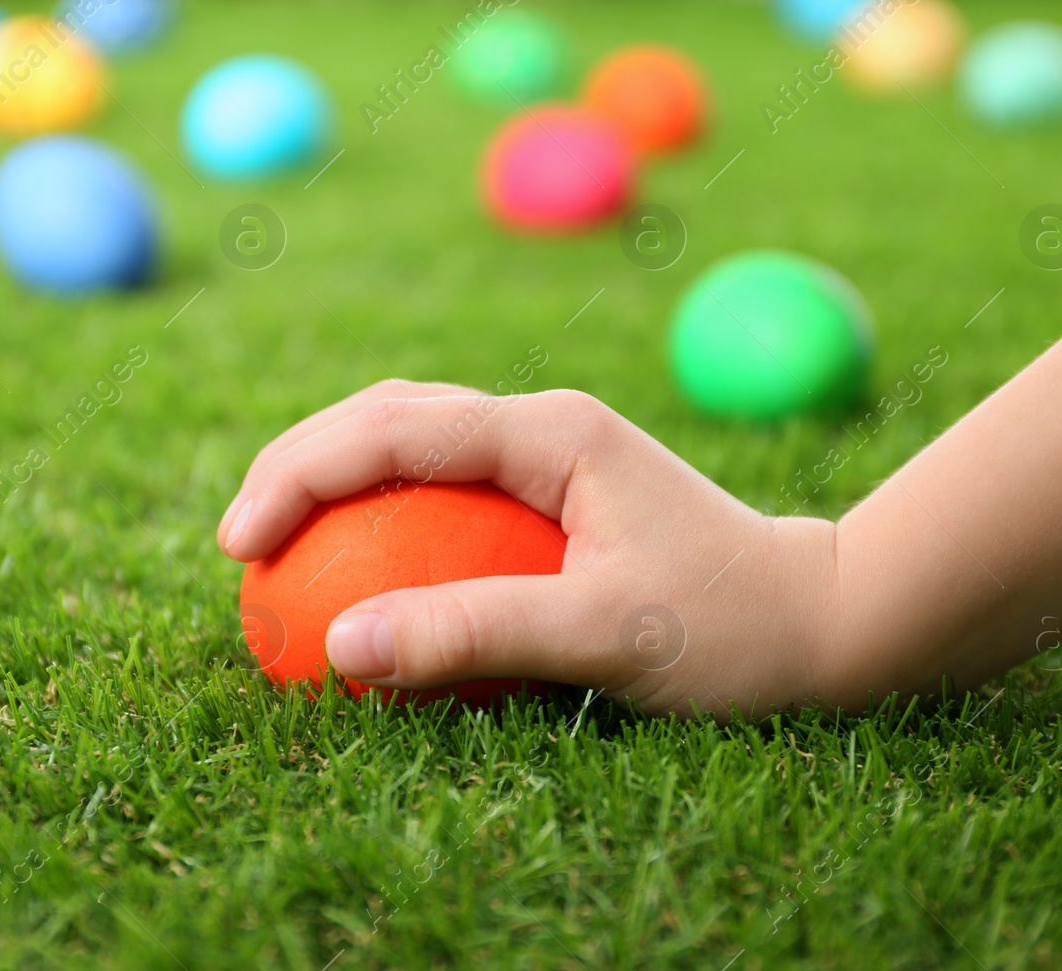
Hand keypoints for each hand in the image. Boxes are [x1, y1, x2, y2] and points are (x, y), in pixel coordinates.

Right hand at [218, 381, 842, 717]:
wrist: (822, 621)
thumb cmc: (729, 629)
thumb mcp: (603, 638)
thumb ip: (472, 635)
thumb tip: (340, 646)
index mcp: (549, 430)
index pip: (392, 429)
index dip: (299, 474)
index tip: (240, 543)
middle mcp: (541, 423)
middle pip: (387, 416)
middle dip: (299, 464)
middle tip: (238, 544)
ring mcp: (546, 453)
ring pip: (409, 444)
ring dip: (336, 482)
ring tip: (278, 546)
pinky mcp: (551, 490)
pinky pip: (442, 491)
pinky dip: (384, 519)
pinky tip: (361, 572)